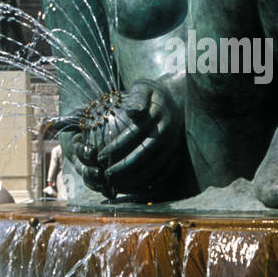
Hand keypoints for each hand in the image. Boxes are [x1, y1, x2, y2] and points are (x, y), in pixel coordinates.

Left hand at [72, 80, 180, 197]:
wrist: (178, 98)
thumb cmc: (153, 94)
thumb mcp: (145, 87)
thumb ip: (138, 98)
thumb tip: (133, 111)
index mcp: (157, 118)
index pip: (133, 135)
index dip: (116, 147)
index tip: (99, 156)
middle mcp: (166, 134)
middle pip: (142, 156)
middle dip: (122, 168)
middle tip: (105, 175)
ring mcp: (173, 146)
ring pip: (153, 169)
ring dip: (134, 179)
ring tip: (116, 186)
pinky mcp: (176, 154)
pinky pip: (164, 174)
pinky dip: (150, 184)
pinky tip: (134, 189)